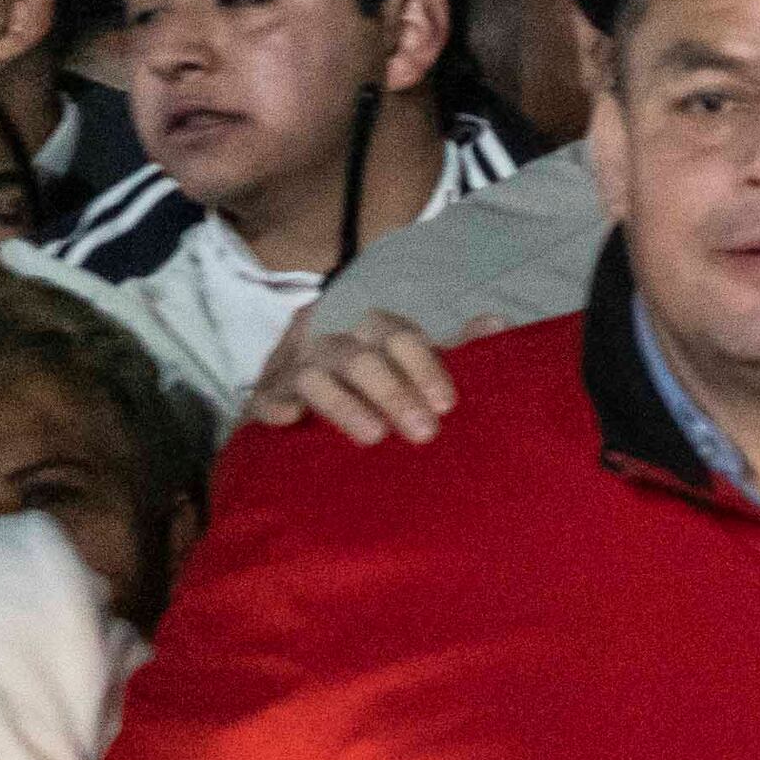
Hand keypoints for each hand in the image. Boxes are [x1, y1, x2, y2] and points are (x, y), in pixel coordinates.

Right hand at [251, 310, 498, 446]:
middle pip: (361, 357)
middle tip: (423, 434)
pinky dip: (275, 405)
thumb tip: (496, 323)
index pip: (399, 336)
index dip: (424, 367)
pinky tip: (290, 419)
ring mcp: (295, 368)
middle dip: (393, 393)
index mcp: (372, 330)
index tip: (447, 405)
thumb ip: (453, 348)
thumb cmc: (378, 382)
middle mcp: (334, 342)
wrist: (308, 401)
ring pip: (315, 375)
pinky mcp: (265, 396)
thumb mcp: (416, 364)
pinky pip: (263, 396)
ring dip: (345, 404)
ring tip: (374, 437)